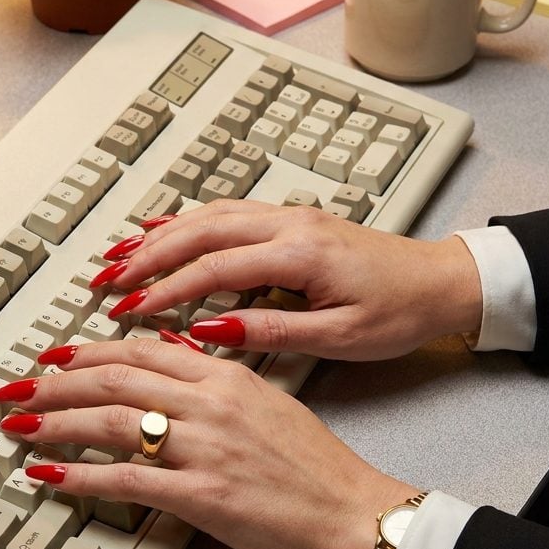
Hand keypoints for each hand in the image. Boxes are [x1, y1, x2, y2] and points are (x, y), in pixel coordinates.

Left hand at [0, 338, 419, 548]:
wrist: (353, 512)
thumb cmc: (316, 464)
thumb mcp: (266, 399)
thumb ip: (214, 378)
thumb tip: (170, 358)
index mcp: (226, 376)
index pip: (140, 352)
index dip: (88, 352)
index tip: (54, 357)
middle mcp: (210, 403)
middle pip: (114, 380)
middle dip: (55, 383)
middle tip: (17, 388)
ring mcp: (205, 448)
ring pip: (112, 422)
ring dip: (55, 422)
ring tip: (17, 425)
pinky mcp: (203, 495)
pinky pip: (127, 480)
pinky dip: (80, 477)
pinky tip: (49, 476)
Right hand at [101, 201, 481, 360]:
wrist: (441, 281)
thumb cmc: (400, 310)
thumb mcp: (340, 336)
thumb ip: (272, 330)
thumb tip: (211, 329)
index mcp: (300, 252)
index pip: (214, 267)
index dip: (167, 289)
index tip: (132, 310)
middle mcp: (289, 223)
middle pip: (200, 230)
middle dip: (147, 256)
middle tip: (108, 281)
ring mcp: (288, 215)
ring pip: (208, 214)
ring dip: (160, 234)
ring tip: (119, 256)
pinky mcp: (290, 219)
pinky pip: (226, 212)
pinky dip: (187, 220)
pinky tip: (163, 228)